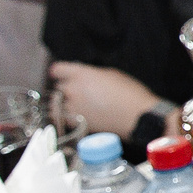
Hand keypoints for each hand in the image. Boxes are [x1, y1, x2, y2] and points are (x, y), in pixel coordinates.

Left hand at [46, 63, 167, 137]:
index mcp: (81, 74)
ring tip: (73, 104)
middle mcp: (72, 89)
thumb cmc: (130, 94)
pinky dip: (65, 116)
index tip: (62, 74)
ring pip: (56, 104)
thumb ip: (92, 74)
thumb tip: (85, 77)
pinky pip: (62, 118)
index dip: (60, 72)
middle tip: (76, 90)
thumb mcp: (113, 74)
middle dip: (64, 88)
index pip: (57, 70)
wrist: (136, 116)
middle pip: (57, 87)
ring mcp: (73, 107)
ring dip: (62, 103)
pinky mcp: (76, 122)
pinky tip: (76, 115)